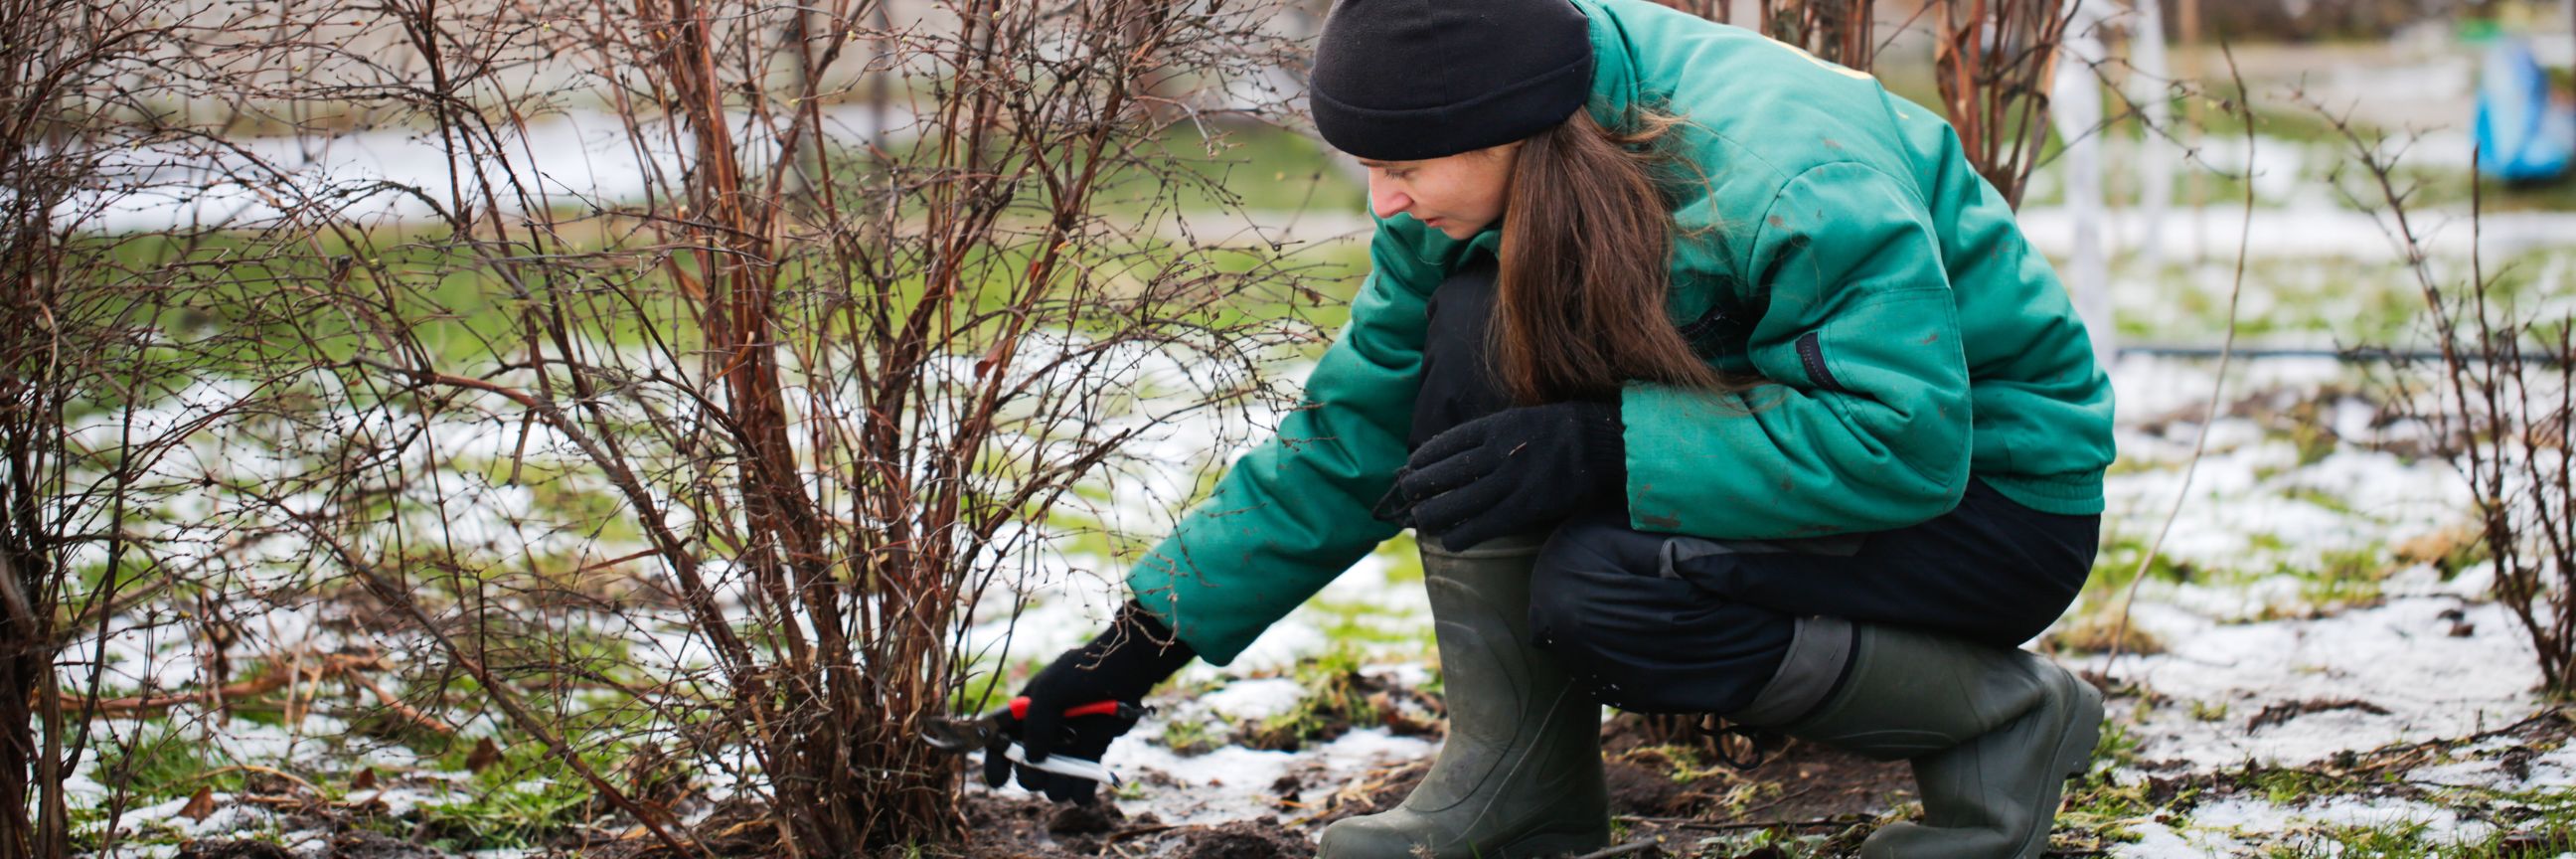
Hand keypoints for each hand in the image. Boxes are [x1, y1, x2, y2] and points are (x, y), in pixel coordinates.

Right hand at [982, 601, 1194, 803]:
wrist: (1126, 671)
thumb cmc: (1083, 674)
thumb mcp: (1051, 690)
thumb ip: (1036, 723)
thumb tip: (1033, 759)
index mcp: (1024, 716)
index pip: (1000, 745)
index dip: (996, 764)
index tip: (998, 780)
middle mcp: (1043, 736)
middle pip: (1026, 773)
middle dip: (1032, 777)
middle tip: (1044, 768)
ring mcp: (1067, 749)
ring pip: (1053, 786)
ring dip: (1058, 786)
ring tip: (1070, 772)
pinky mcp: (1090, 756)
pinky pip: (1080, 788)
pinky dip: (1081, 790)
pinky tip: (1086, 780)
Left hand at [1386, 401, 1625, 549]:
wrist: (1601, 443)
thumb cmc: (1560, 431)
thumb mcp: (1519, 419)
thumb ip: (1489, 434)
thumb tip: (1455, 454)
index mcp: (1494, 427)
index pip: (1444, 445)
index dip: (1422, 460)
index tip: (1410, 468)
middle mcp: (1497, 453)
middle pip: (1443, 475)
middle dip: (1418, 489)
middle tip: (1408, 498)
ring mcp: (1510, 481)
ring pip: (1456, 503)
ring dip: (1432, 515)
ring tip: (1422, 521)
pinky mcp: (1524, 507)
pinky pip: (1482, 526)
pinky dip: (1460, 535)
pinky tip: (1449, 541)